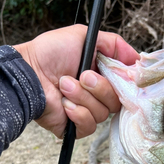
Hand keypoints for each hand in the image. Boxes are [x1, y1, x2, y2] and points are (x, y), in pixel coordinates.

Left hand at [13, 25, 138, 137]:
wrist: (28, 74)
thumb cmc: (49, 53)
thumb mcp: (83, 36)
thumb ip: (113, 43)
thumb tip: (136, 58)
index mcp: (101, 75)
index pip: (126, 84)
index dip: (127, 81)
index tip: (126, 75)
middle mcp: (96, 95)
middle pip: (118, 100)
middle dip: (101, 87)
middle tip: (83, 76)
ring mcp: (86, 111)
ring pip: (103, 113)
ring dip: (83, 97)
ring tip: (64, 86)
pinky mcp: (76, 127)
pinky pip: (90, 125)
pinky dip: (77, 113)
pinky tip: (64, 104)